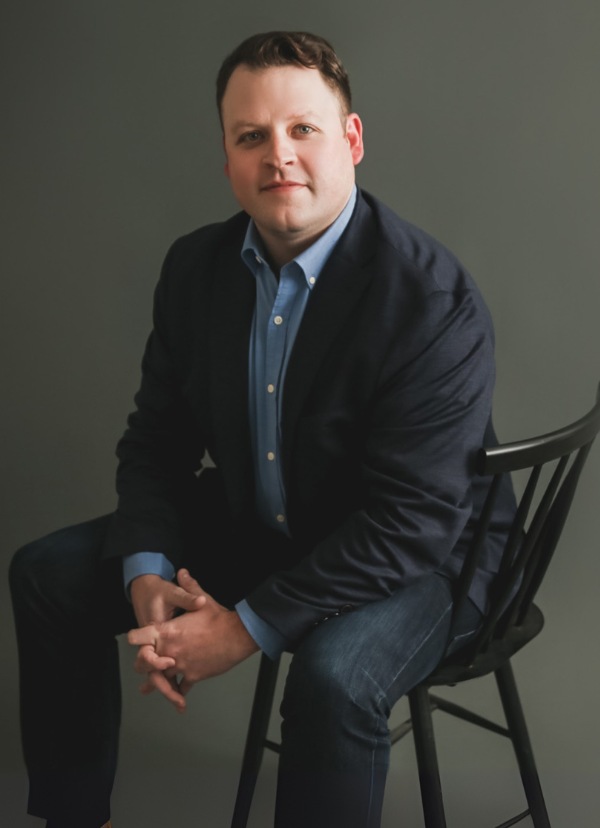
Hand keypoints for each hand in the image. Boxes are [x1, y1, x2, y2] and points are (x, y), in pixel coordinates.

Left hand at [128, 570, 258, 712]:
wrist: (237, 635)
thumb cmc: (219, 619)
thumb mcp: (202, 599)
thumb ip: (188, 587)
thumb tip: (182, 571)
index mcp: (167, 631)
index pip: (139, 637)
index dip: (136, 638)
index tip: (137, 640)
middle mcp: (170, 650)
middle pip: (144, 663)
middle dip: (144, 665)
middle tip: (144, 668)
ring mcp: (180, 665)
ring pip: (161, 679)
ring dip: (158, 683)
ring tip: (151, 689)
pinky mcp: (192, 675)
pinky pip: (181, 687)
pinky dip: (179, 691)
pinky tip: (179, 695)